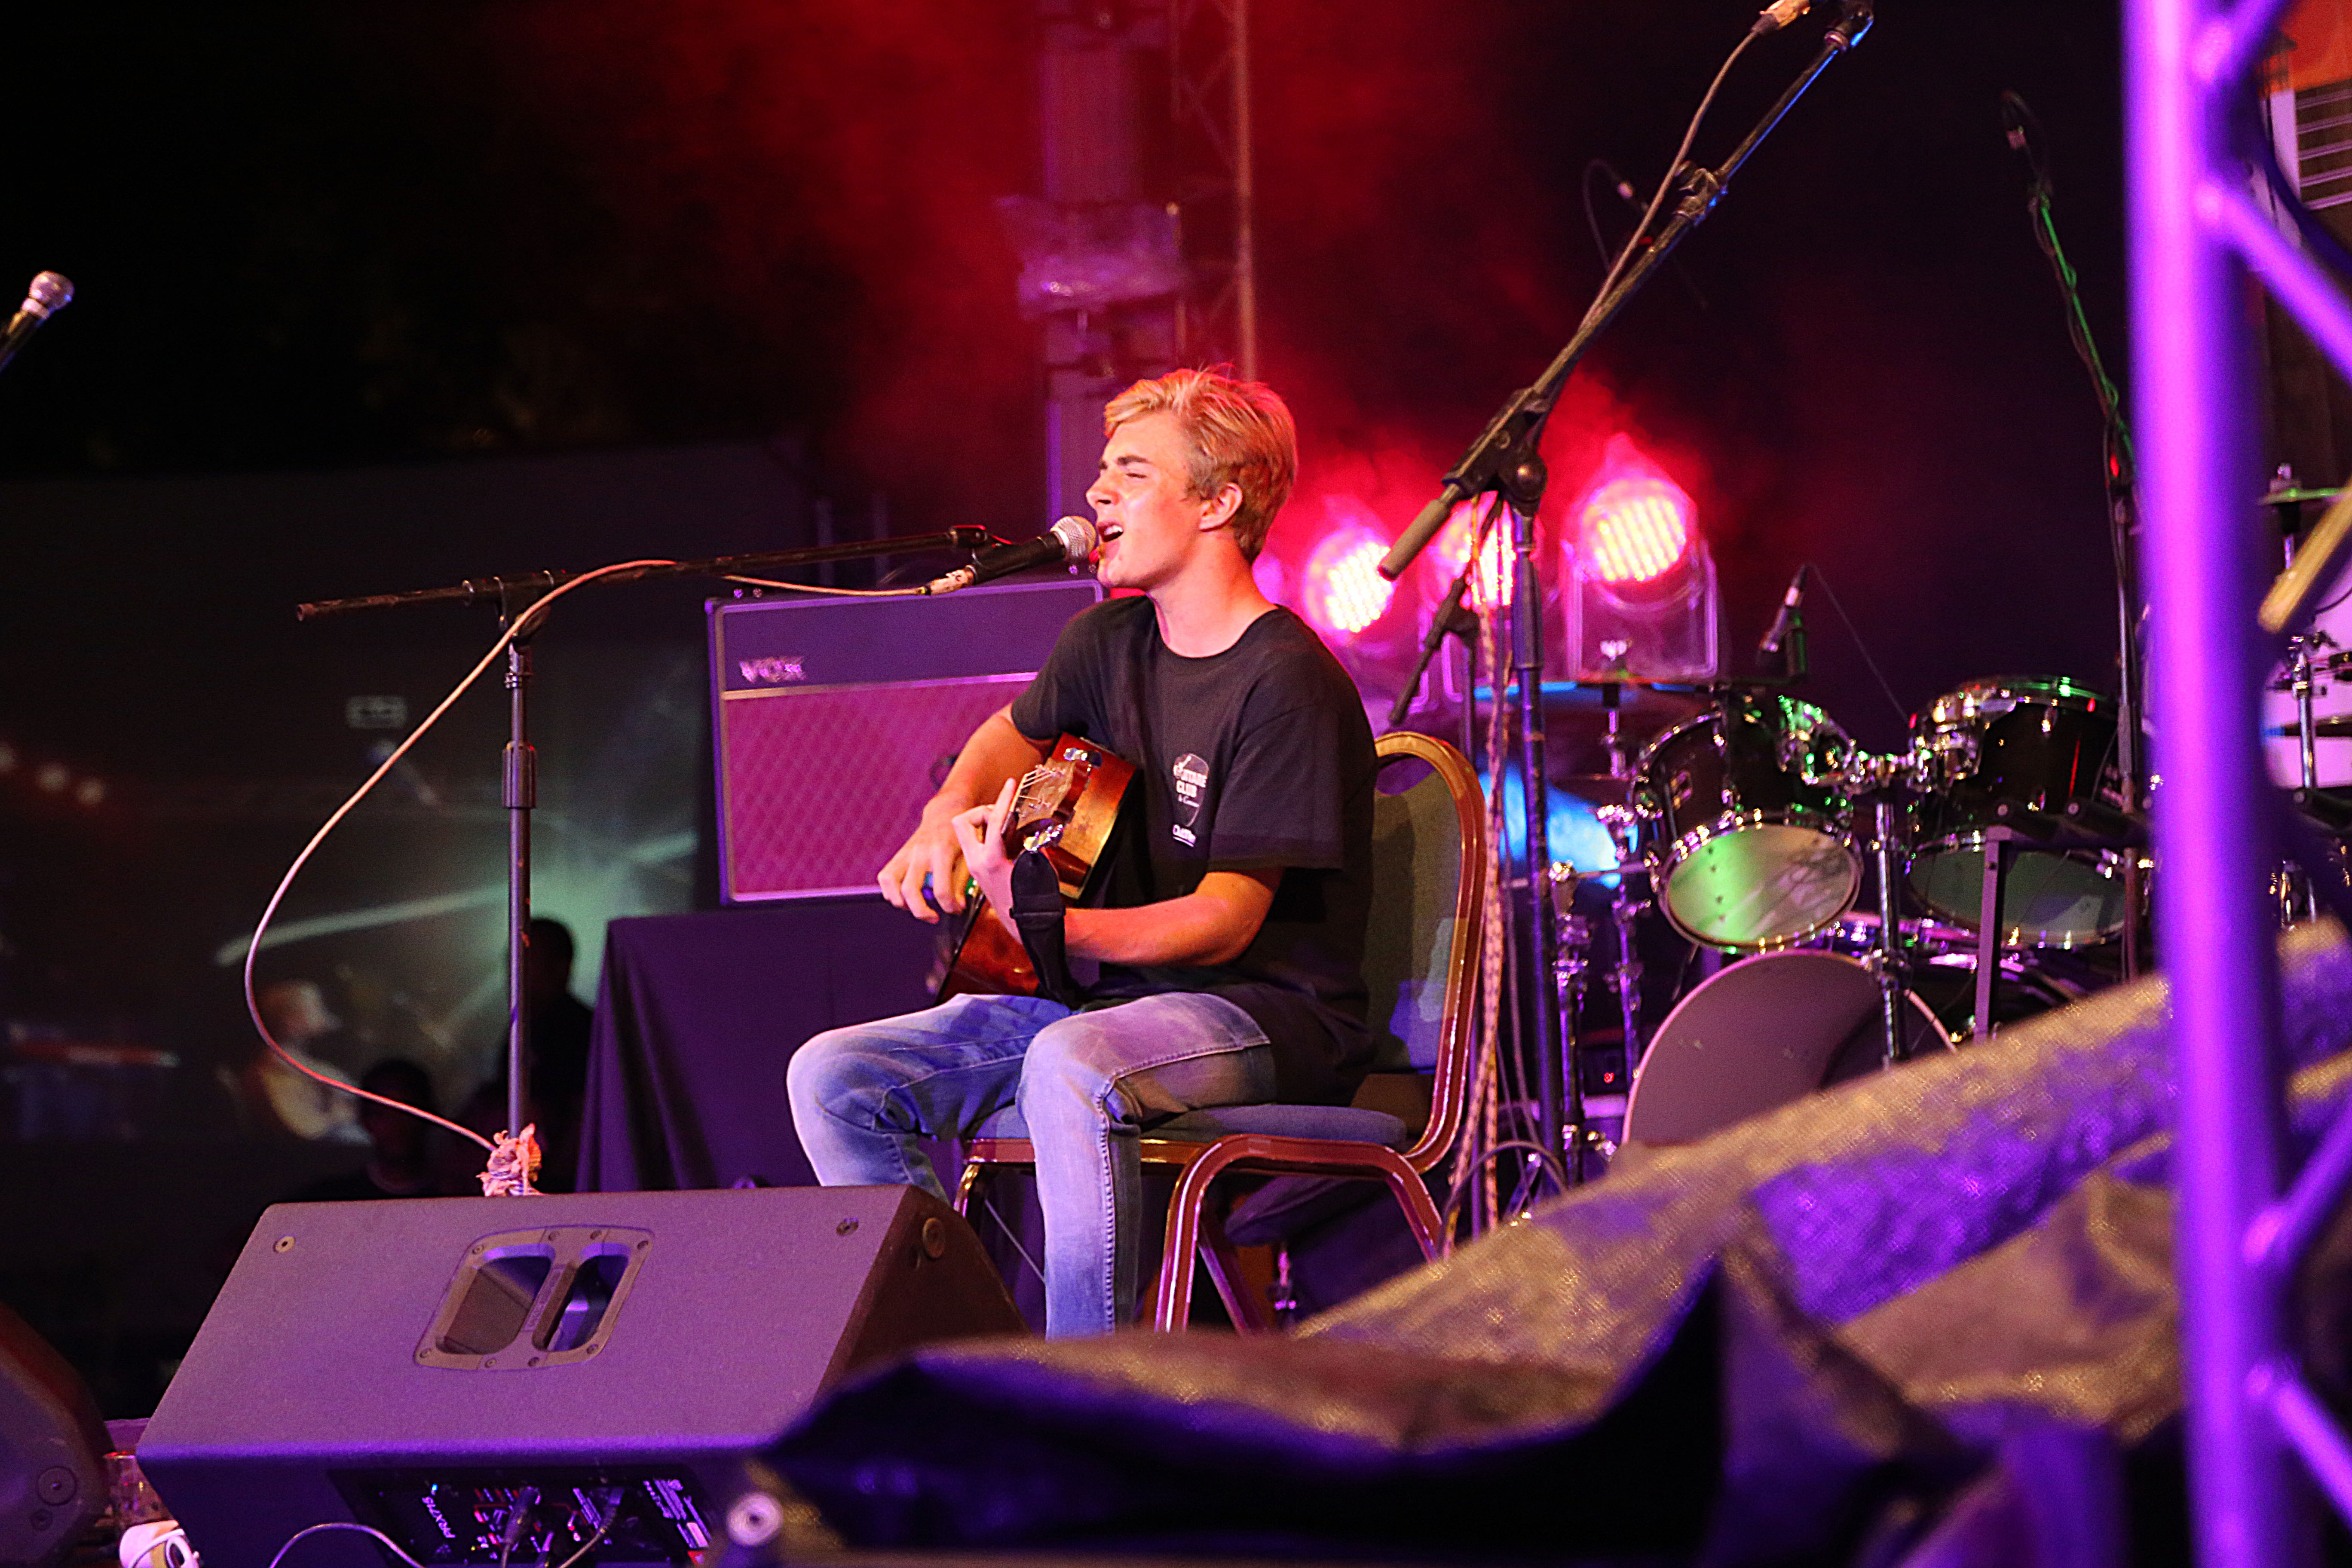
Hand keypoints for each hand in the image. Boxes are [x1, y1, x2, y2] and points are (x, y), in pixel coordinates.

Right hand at [878, 812, 968, 923]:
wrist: (944, 815)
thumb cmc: (959, 838)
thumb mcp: (968, 857)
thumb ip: (961, 882)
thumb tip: (957, 907)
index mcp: (942, 851)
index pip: (941, 889)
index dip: (949, 907)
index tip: (956, 911)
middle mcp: (920, 852)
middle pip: (910, 890)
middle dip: (921, 911)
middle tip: (934, 918)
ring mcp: (906, 853)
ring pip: (891, 884)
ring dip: (902, 903)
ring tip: (917, 908)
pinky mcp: (898, 856)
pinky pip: (885, 878)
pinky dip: (891, 893)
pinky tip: (905, 898)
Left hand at [950, 777, 1019, 934]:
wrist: (1026, 925)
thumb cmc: (1034, 901)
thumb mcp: (1038, 867)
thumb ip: (1034, 845)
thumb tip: (1034, 830)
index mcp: (990, 860)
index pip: (994, 820)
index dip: (1004, 799)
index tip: (1010, 783)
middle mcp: (976, 862)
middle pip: (964, 821)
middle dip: (981, 811)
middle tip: (1002, 813)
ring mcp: (975, 866)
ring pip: (967, 832)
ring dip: (984, 823)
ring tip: (1006, 825)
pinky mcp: (979, 870)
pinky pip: (976, 843)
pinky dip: (988, 835)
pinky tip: (1007, 838)